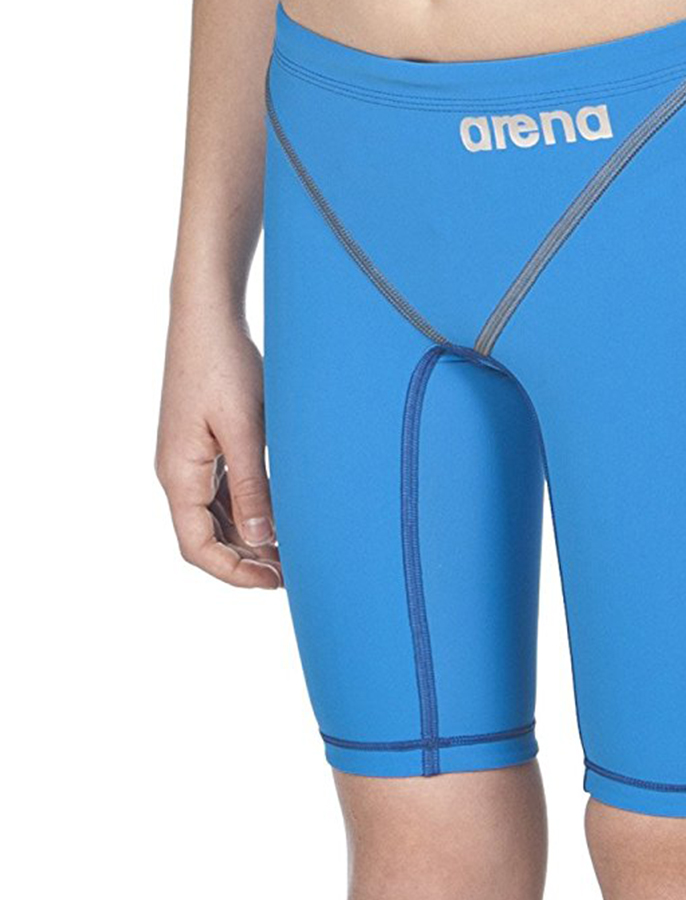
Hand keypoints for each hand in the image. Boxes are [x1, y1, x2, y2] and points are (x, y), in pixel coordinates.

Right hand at [155, 308, 281, 588]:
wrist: (209, 318)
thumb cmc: (224, 366)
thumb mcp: (244, 429)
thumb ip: (251, 485)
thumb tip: (260, 538)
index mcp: (178, 474)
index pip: (197, 547)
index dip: (234, 572)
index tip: (275, 582)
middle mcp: (179, 473)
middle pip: (206, 538)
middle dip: (246, 560)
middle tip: (293, 570)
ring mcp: (191, 460)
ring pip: (217, 517)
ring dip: (250, 537)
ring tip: (293, 548)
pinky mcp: (206, 446)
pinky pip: (224, 492)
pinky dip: (249, 510)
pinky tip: (279, 513)